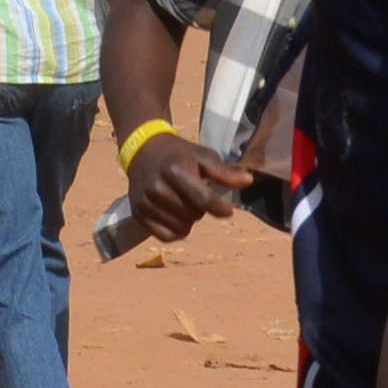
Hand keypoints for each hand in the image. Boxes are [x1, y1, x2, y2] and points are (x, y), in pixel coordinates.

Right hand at [126, 128, 253, 243]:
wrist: (143, 151)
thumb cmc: (179, 154)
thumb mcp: (202, 155)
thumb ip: (224, 171)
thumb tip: (248, 181)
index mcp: (174, 170)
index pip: (204, 200)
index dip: (221, 209)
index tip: (227, 211)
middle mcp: (157, 187)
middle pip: (194, 214)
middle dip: (201, 208)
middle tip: (194, 195)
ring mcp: (145, 202)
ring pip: (181, 227)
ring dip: (188, 219)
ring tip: (184, 203)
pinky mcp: (138, 213)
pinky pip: (166, 236)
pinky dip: (176, 230)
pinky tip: (175, 216)